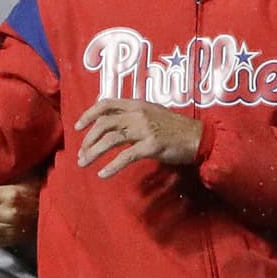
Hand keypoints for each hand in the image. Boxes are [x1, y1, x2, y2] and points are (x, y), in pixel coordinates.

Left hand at [75, 98, 202, 178]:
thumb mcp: (153, 113)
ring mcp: (145, 129)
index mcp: (137, 104)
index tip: (77, 127)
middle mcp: (139, 114)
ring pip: (111, 139)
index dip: (89, 114)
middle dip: (88, 139)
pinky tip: (103, 174)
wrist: (199, 137)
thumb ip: (133, 115)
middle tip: (80, 153)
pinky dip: (111, 166)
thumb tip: (112, 122)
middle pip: (104, 123)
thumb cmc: (175, 127)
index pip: (107, 103)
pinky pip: (126, 156)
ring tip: (83, 163)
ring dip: (93, 152)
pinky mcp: (152, 146)